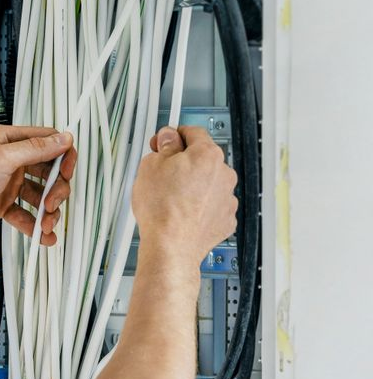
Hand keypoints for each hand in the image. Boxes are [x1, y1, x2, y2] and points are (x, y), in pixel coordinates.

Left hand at [0, 125, 77, 244]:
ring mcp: (6, 183)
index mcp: (6, 140)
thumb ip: (35, 149)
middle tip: (53, 203)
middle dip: (55, 189)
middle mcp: (8, 159)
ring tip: (46, 225)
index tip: (68, 172)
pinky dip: (34, 224)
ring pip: (39, 195)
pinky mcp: (2, 204)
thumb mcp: (2, 159)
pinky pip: (26, 213)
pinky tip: (41, 234)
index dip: (62, 156)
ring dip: (47, 211)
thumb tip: (62, 139)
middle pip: (47, 171)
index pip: (46, 141)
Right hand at [132, 126, 237, 262]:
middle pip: (202, 159)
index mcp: (207, 155)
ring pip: (208, 183)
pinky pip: (211, 204)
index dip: (174, 135)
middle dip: (184, 162)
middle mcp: (224, 174)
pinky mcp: (225, 219)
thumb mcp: (151, 166)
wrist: (171, 246)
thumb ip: (164, 147)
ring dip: (193, 185)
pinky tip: (181, 211)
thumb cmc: (162, 209)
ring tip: (170, 197)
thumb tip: (169, 140)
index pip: (193, 133)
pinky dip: (199, 205)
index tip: (164, 142)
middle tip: (162, 172)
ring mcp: (227, 198)